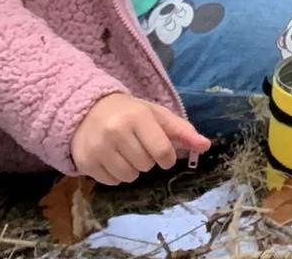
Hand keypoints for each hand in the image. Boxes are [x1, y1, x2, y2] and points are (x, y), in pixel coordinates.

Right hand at [72, 93, 212, 185]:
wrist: (87, 109)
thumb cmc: (129, 113)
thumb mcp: (157, 115)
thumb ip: (182, 131)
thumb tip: (206, 145)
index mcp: (137, 117)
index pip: (163, 152)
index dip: (167, 157)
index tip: (163, 152)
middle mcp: (116, 131)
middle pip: (146, 166)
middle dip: (147, 160)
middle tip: (137, 146)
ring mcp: (98, 147)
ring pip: (129, 177)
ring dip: (132, 169)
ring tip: (125, 152)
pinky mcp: (86, 162)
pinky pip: (112, 182)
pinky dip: (115, 174)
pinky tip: (111, 158)